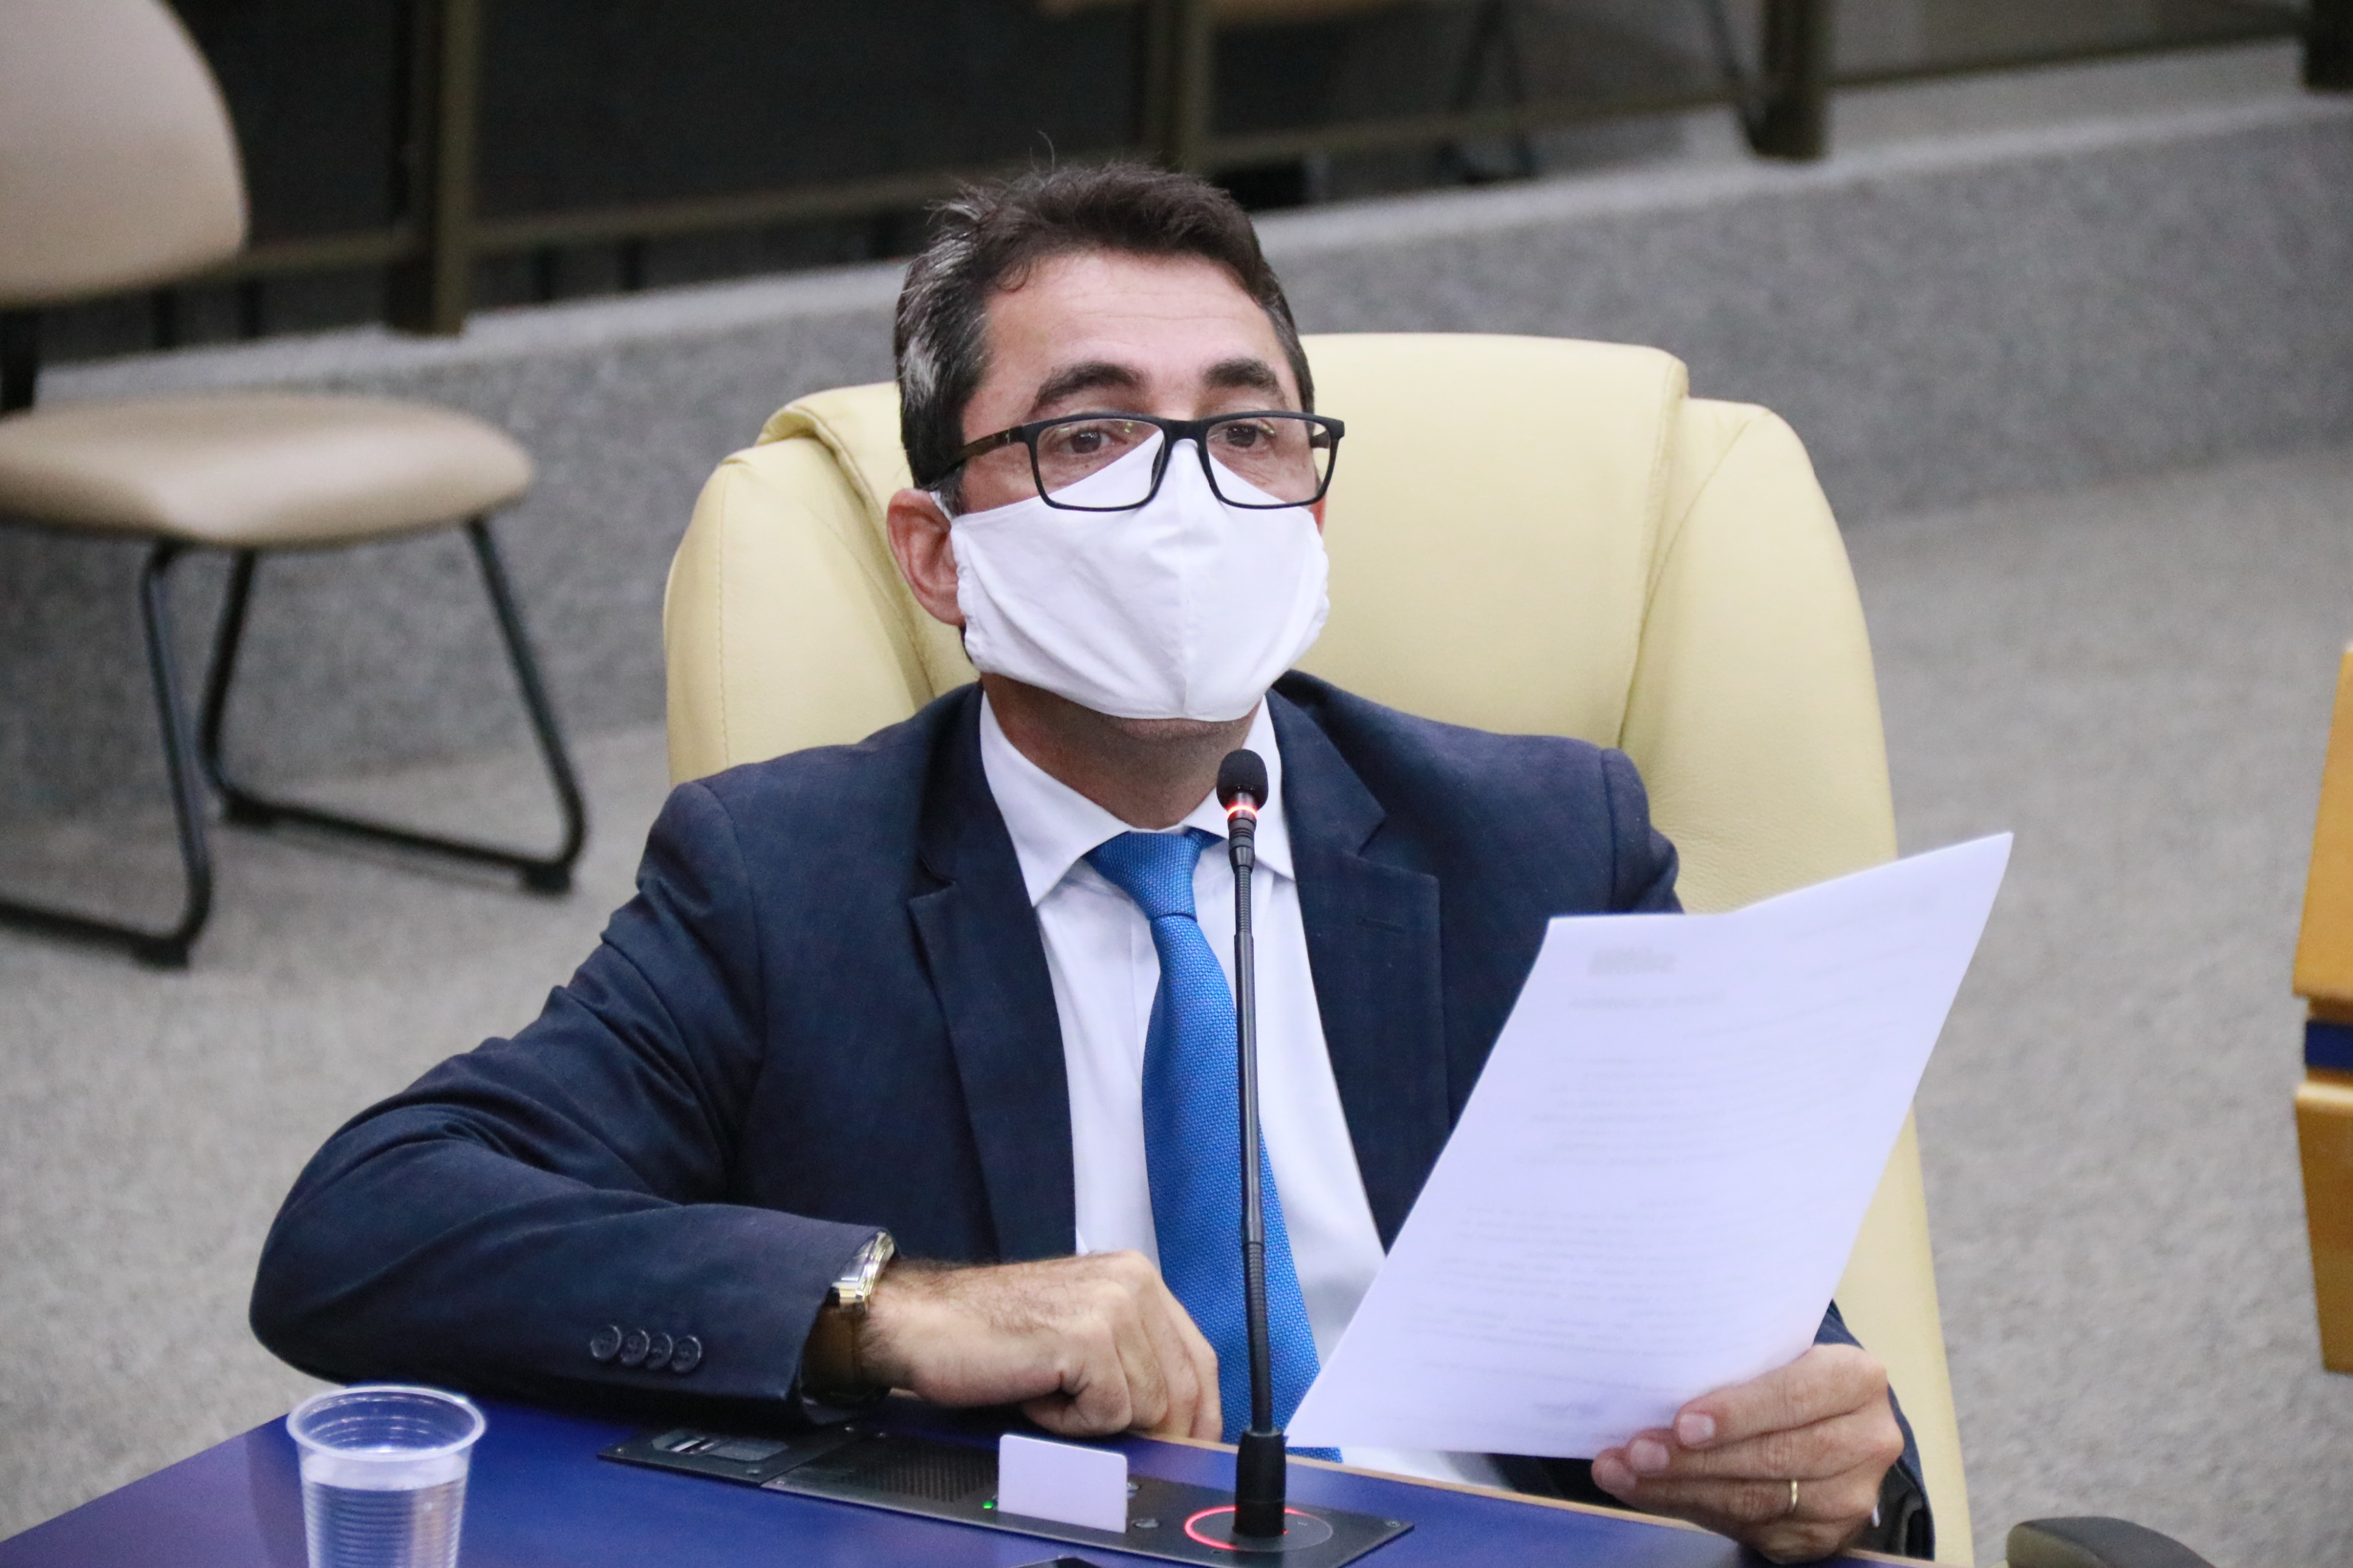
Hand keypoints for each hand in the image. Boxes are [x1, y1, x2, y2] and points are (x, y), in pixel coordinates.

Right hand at [856, 1251, 1221, 1441]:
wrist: (923, 1322)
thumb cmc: (992, 1334)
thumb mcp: (1079, 1334)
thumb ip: (1131, 1358)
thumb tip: (1176, 1421)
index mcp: (1136, 1278)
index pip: (1199, 1358)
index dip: (1197, 1413)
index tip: (1187, 1447)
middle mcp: (1134, 1284)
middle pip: (1182, 1388)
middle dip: (1152, 1430)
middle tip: (1098, 1433)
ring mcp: (1113, 1308)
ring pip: (1147, 1406)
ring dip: (1096, 1420)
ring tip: (1048, 1391)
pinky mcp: (1089, 1339)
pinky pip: (1109, 1413)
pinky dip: (1071, 1422)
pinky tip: (1035, 1392)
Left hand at [1588, 1344, 1905, 1563]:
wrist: (1829, 1421)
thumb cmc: (1784, 1374)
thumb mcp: (1774, 1354)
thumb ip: (1733, 1366)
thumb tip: (1650, 1380)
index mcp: (1857, 1379)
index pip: (1795, 1396)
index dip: (1737, 1413)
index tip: (1682, 1423)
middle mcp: (1868, 1439)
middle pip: (1774, 1456)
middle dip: (1695, 1459)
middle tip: (1635, 1453)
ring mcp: (1851, 1495)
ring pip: (1758, 1499)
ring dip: (1681, 1488)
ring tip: (1625, 1473)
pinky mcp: (1825, 1534)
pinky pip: (1751, 1528)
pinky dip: (1693, 1509)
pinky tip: (1651, 1493)